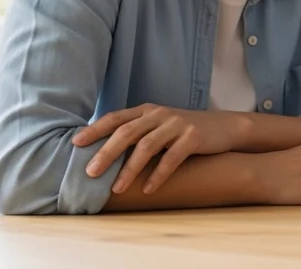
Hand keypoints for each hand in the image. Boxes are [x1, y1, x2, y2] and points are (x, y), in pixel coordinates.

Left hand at [72, 104, 240, 194]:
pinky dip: (158, 174)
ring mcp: (177, 124)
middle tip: (90, 173)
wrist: (224, 127)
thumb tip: (103, 151)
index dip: (95, 129)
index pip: (116, 118)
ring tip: (117, 188)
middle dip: (106, 153)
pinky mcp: (194, 137)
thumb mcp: (160, 126)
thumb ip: (137, 132)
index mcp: (147, 111)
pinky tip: (148, 189)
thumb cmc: (184, 131)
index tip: (76, 144)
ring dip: (129, 169)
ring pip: (147, 146)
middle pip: (127, 132)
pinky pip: (172, 158)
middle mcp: (160, 114)